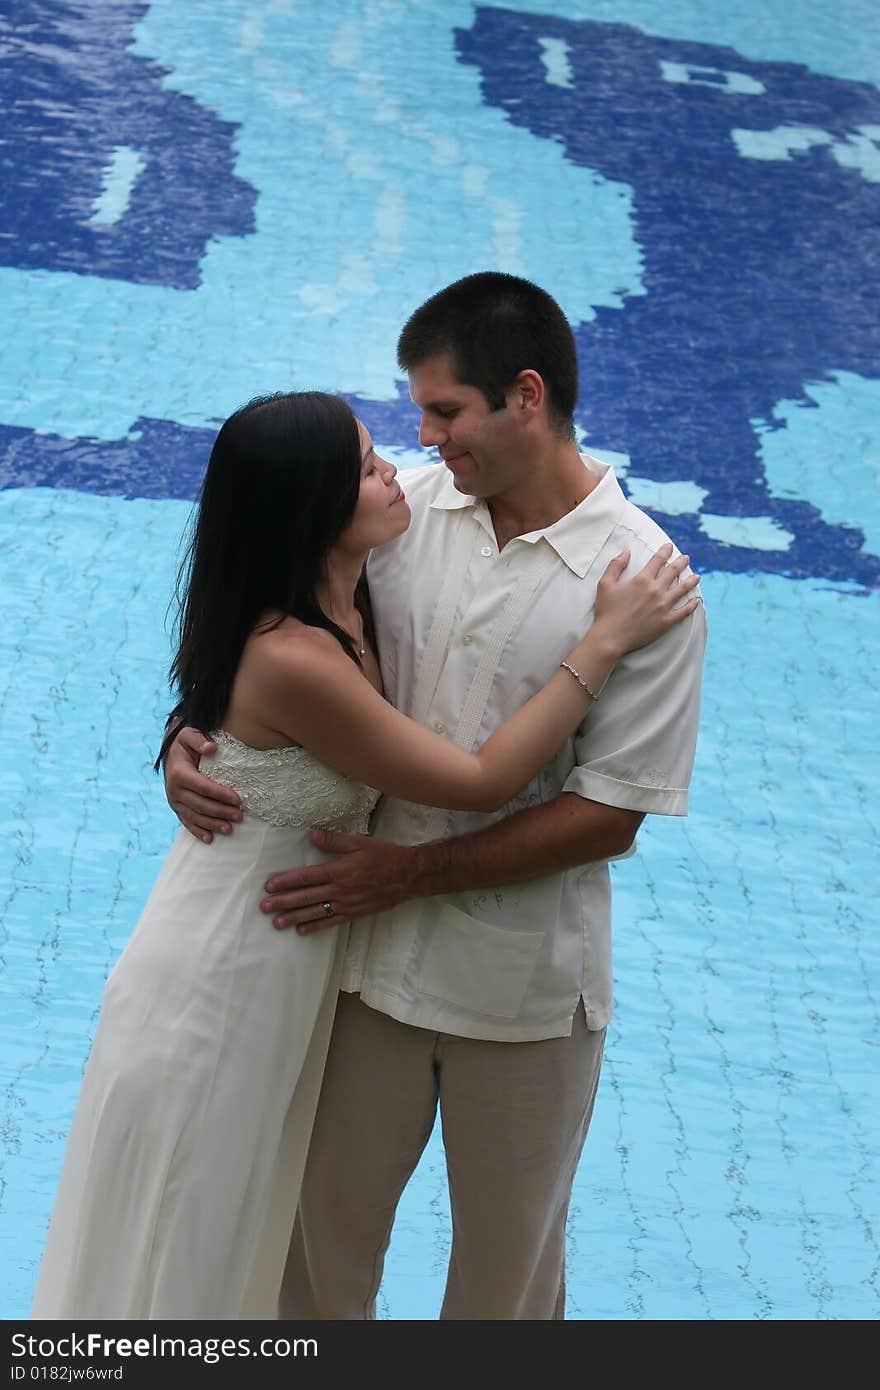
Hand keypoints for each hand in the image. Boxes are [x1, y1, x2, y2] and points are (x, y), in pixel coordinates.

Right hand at [164, 725, 242, 842]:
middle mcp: (174, 790)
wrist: (171, 754)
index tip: (238, 799)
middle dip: (220, 812)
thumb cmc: (185, 744)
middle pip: (201, 804)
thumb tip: (212, 748)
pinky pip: (186, 822)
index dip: (220, 794)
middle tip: (239, 816)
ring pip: (195, 816)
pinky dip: (197, 831)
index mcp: (179, 773)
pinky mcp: (177, 808)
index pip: (203, 786)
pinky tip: (210, 839)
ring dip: (212, 824)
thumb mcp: (189, 735)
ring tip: (229, 830)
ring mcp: (175, 801)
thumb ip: (199, 739)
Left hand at [261, 830, 420, 930]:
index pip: (307, 877)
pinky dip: (315, 926)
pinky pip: (331, 922)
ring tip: (276, 923)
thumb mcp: (360, 842)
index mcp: (339, 870)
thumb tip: (311, 834)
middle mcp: (340, 889)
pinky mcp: (355, 913)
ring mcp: (347, 904)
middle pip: (306, 897)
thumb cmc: (384, 856)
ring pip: (315, 912)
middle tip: (264, 907)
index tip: (269, 886)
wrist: (408, 876)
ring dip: (294, 917)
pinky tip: (301, 930)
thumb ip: (335, 840)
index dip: (286, 881)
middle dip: (283, 902)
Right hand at [592, 543, 699, 657]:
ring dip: (691, 581)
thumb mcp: (605, 584)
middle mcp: (656, 590)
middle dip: (681, 562)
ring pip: (683, 589)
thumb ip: (616, 565)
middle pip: (673, 571)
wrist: (611, 637)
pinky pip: (684, 611)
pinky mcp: (667, 621)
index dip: (665, 551)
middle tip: (686, 558)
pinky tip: (696, 601)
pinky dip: (692, 605)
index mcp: (642, 580)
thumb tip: (627, 551)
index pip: (657, 560)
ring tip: (697, 576)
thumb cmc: (606, 611)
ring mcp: (663, 606)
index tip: (669, 547)